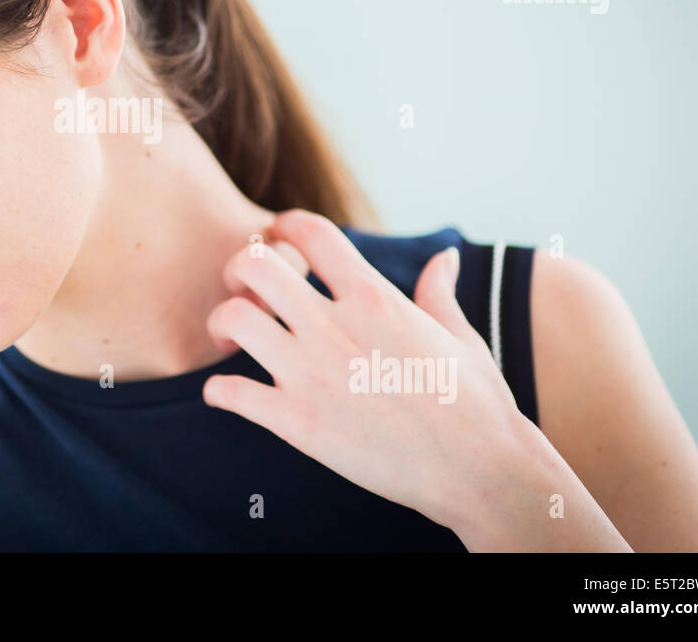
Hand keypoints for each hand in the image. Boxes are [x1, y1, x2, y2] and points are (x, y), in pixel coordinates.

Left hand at [201, 209, 535, 533]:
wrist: (479, 471)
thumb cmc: (475, 404)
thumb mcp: (459, 337)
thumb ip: (438, 293)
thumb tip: (446, 257)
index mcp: (373, 297)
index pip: (310, 231)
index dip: (284, 225)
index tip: (277, 237)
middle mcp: (335, 327)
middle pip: (255, 264)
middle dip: (239, 269)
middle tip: (245, 291)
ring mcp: (312, 373)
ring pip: (232, 320)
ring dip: (221, 324)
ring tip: (232, 340)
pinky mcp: (297, 423)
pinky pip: (230, 391)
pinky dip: (218, 391)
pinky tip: (228, 394)